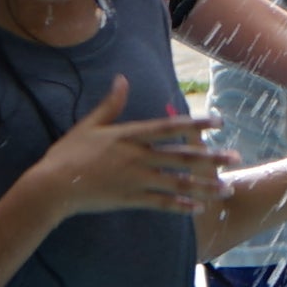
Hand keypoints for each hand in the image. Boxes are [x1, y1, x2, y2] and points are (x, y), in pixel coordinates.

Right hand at [21, 83, 217, 220]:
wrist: (51, 187)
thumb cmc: (67, 154)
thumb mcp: (88, 126)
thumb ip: (110, 105)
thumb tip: (121, 79)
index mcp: (129, 136)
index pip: (170, 127)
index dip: (196, 124)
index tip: (219, 122)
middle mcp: (137, 157)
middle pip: (181, 156)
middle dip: (211, 157)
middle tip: (236, 158)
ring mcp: (135, 179)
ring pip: (178, 182)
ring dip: (204, 186)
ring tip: (226, 189)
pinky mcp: (130, 199)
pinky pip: (161, 203)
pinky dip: (181, 206)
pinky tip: (199, 207)